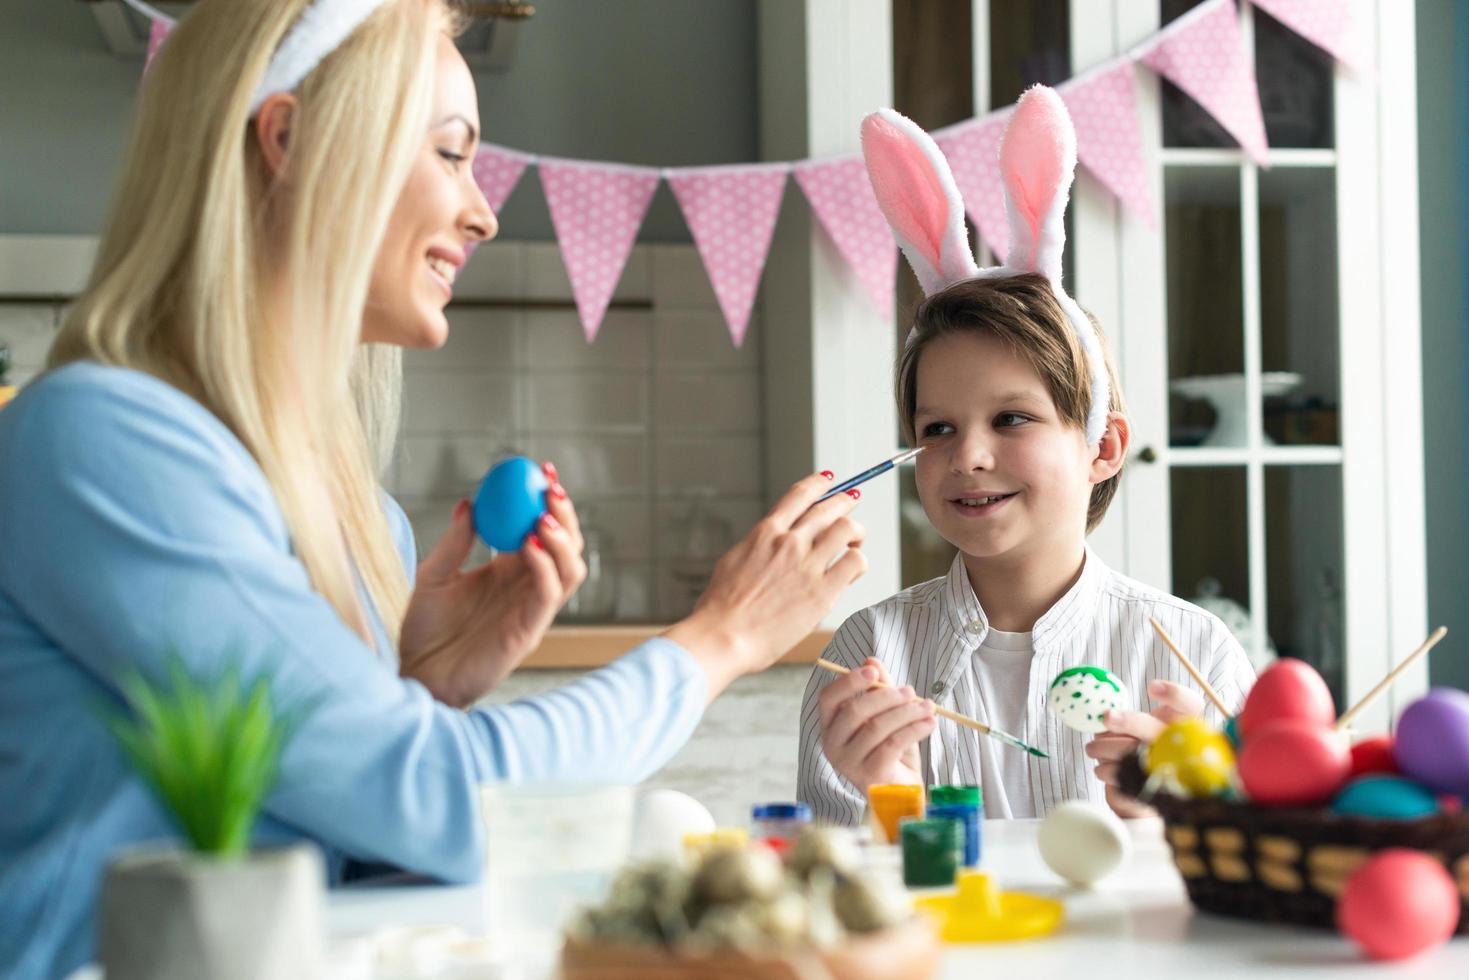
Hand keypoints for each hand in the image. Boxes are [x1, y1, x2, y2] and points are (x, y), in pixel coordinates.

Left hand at [398, 463, 585, 706]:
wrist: (416, 675)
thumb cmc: (423, 631)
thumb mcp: (433, 576)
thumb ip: (456, 542)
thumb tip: (470, 501)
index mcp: (508, 571)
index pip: (541, 529)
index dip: (547, 501)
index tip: (542, 471)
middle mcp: (526, 588)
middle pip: (567, 546)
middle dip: (565, 514)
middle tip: (551, 487)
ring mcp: (531, 610)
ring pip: (571, 570)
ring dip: (563, 540)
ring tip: (543, 517)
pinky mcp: (528, 631)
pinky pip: (549, 595)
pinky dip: (545, 566)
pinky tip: (526, 545)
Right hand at [663, 471, 867, 699]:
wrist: (723, 636)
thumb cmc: (721, 608)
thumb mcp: (734, 561)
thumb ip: (758, 547)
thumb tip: (769, 543)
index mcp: (765, 533)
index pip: (799, 496)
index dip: (818, 483)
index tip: (828, 479)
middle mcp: (789, 543)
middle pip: (828, 509)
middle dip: (845, 501)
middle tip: (852, 500)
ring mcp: (807, 566)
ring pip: (847, 529)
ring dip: (856, 531)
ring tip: (857, 539)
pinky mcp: (823, 592)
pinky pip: (855, 562)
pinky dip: (859, 561)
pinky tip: (853, 569)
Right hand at [818, 657, 934, 793]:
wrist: (901, 791)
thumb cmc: (889, 750)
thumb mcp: (884, 715)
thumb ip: (878, 689)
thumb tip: (872, 660)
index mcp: (830, 726)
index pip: (828, 698)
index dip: (848, 681)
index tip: (872, 670)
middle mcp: (833, 745)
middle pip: (854, 711)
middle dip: (886, 696)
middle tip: (910, 691)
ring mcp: (849, 763)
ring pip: (877, 727)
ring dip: (907, 712)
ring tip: (928, 706)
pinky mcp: (870, 775)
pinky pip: (893, 744)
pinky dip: (914, 729)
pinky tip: (929, 723)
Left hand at [1085, 678, 1203, 817]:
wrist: (1140, 787)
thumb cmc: (1136, 746)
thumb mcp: (1135, 726)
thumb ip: (1124, 717)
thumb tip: (1103, 714)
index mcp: (1181, 724)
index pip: (1191, 706)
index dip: (1176, 695)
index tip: (1151, 687)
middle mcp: (1180, 747)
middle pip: (1159, 730)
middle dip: (1131, 721)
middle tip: (1107, 716)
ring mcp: (1168, 771)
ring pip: (1138, 754)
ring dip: (1107, 748)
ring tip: (1092, 748)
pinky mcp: (1152, 792)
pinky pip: (1125, 779)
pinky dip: (1107, 771)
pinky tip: (1101, 768)